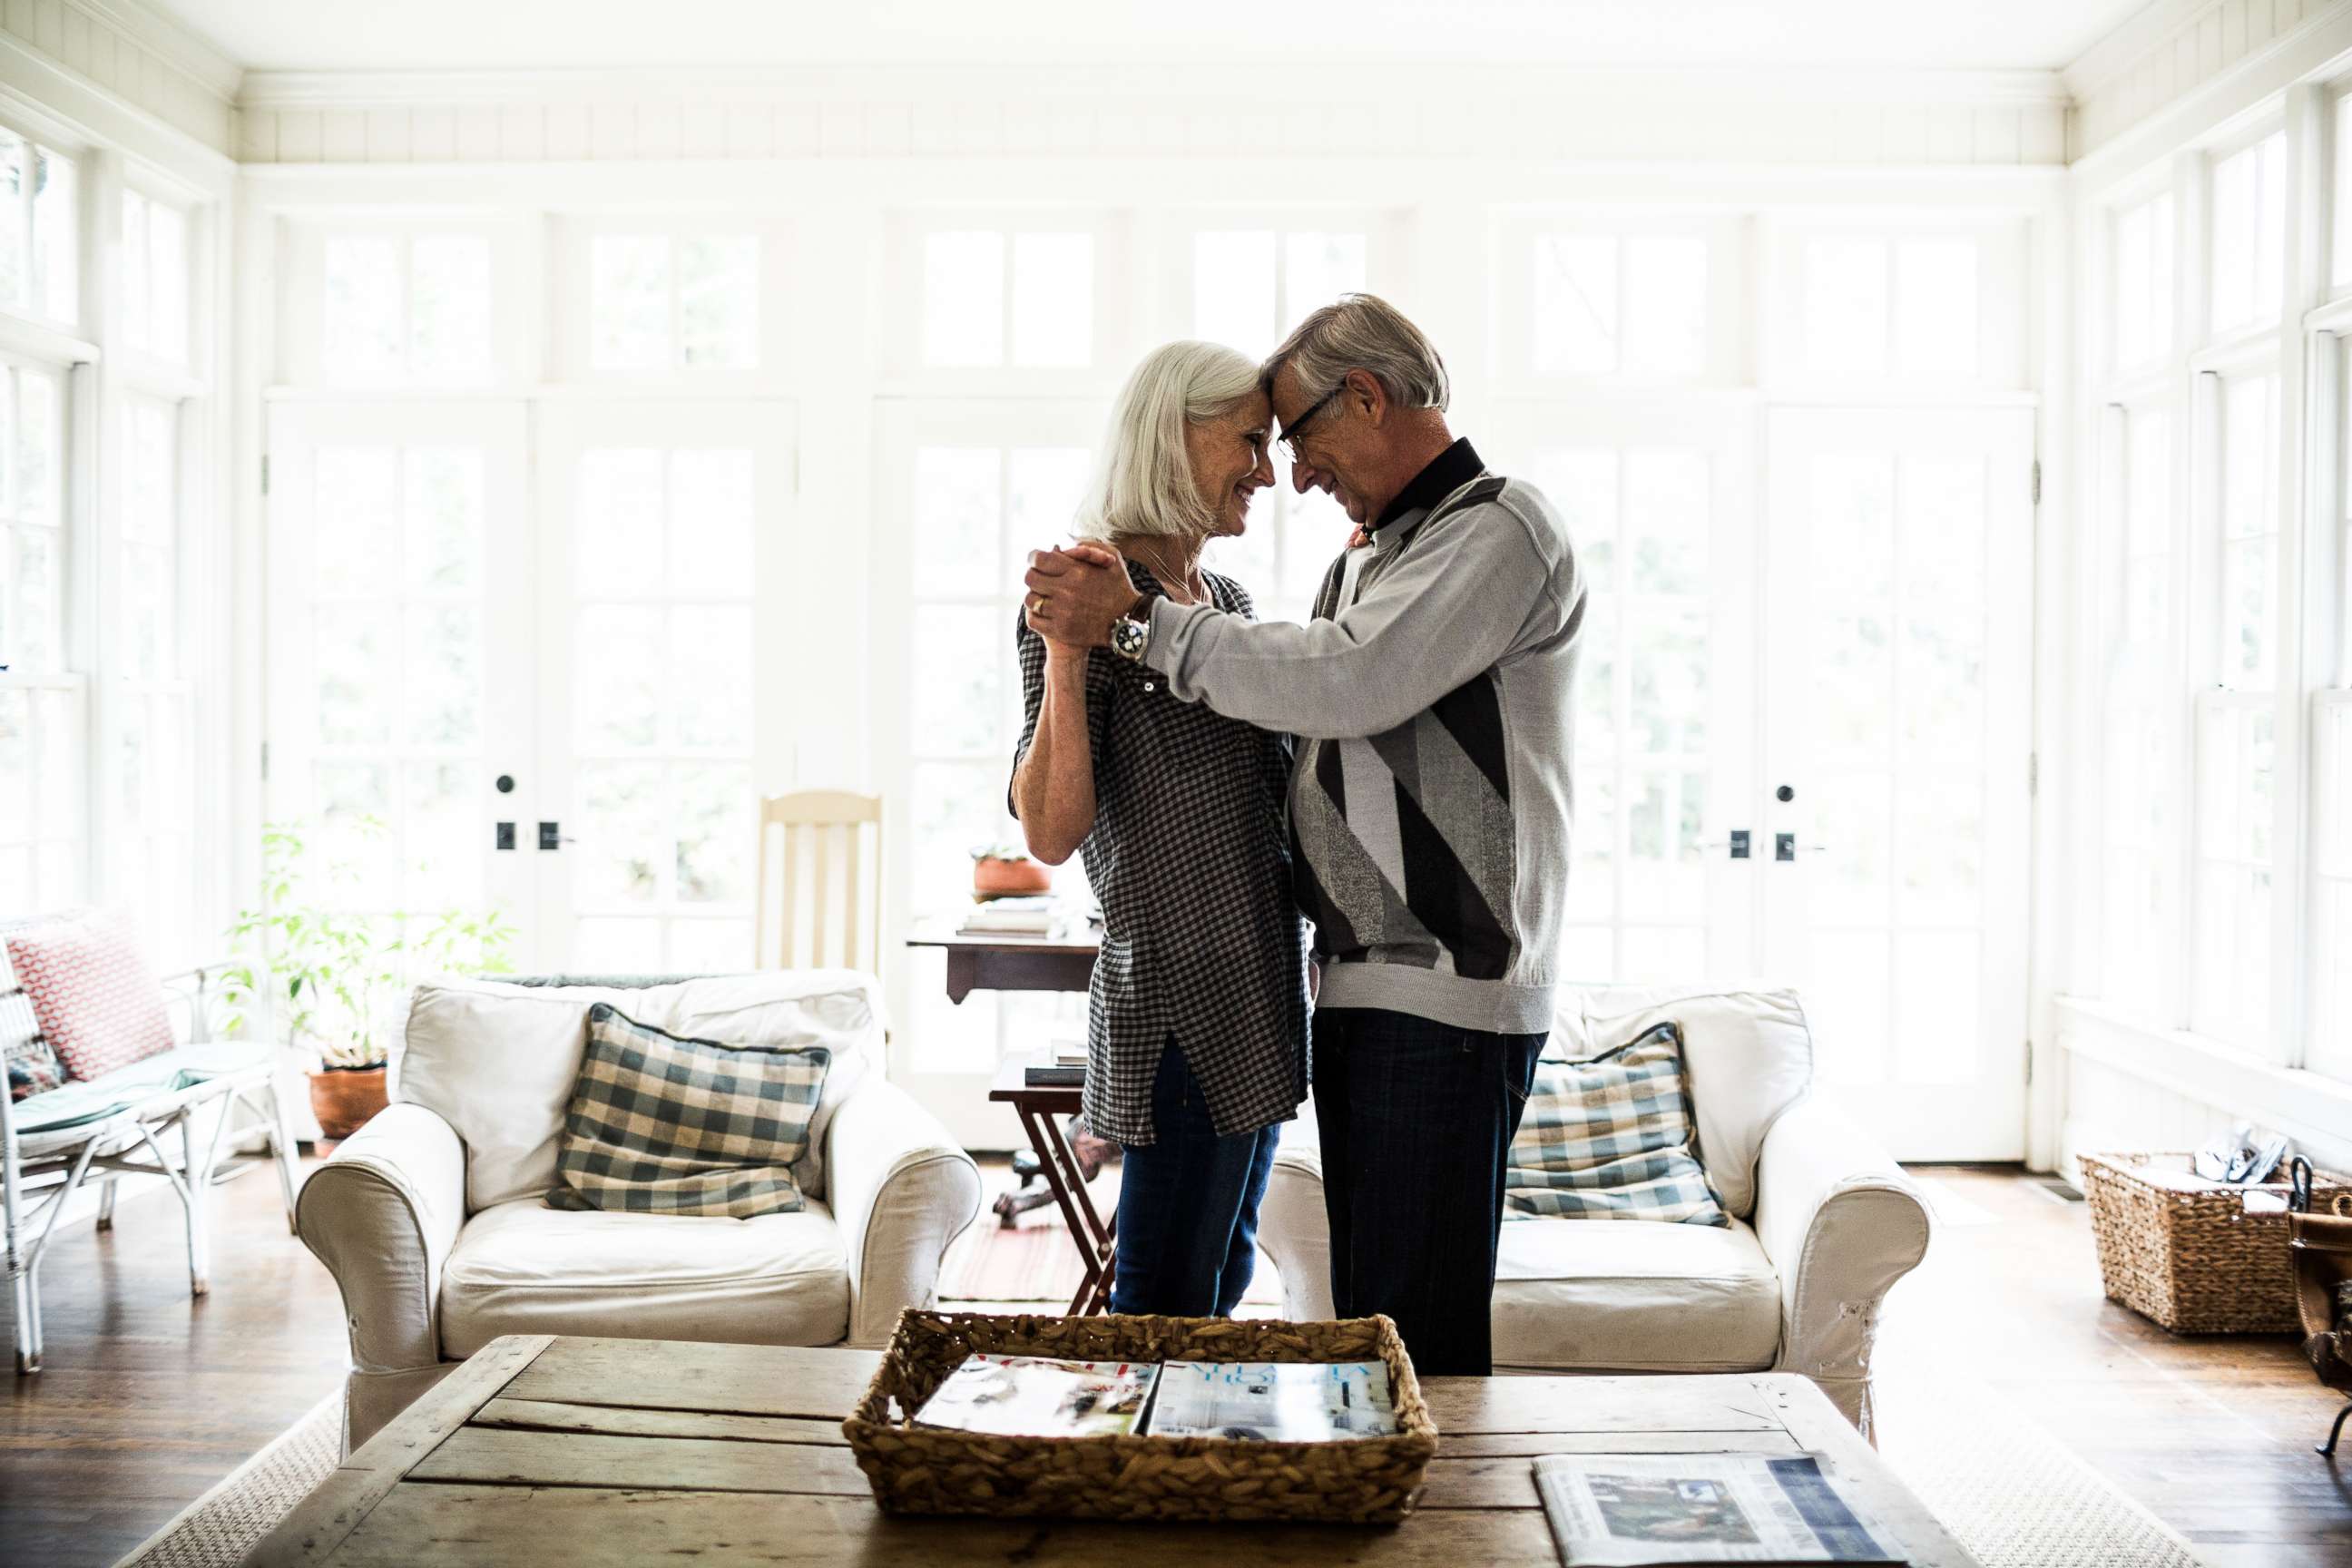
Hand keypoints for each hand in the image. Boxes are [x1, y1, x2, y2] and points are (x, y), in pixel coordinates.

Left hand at [1023, 543, 1140, 649]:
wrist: (1129, 621)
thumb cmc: (1119, 587)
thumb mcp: (1112, 559)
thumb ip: (1088, 546)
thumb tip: (1064, 545)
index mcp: (1077, 571)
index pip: (1039, 559)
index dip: (1034, 557)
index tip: (1036, 560)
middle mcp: (1067, 591)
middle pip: (1030, 578)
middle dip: (1033, 575)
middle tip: (1039, 577)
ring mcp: (1062, 613)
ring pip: (1030, 600)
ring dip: (1034, 595)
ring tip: (1043, 596)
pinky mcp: (1061, 631)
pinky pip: (1033, 620)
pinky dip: (1034, 614)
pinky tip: (1042, 611)